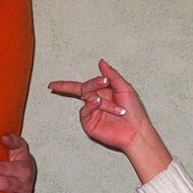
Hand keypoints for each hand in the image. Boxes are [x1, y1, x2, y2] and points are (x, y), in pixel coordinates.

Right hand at [49, 60, 172, 182]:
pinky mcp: (89, 123)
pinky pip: (84, 111)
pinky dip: (90, 105)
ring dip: (100, 100)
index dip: (67, 84)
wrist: (136, 131)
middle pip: (83, 88)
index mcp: (102, 92)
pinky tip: (98, 104)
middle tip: (104, 83)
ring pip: (86, 98)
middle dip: (93, 84)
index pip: (83, 84)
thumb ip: (112, 75)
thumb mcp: (125, 88)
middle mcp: (95, 102)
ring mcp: (91, 113)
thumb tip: (101, 62)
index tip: (56, 84)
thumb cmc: (134, 111)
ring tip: (116, 108)